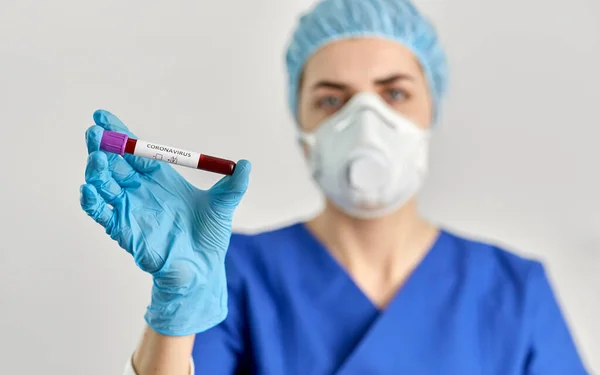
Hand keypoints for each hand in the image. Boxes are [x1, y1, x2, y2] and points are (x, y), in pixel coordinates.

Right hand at [80, 110, 250, 335]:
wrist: (202, 268)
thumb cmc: (210, 236)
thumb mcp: (224, 206)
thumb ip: (234, 185)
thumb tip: (246, 164)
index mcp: (160, 177)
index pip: (135, 150)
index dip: (119, 132)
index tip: (103, 115)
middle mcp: (141, 189)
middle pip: (115, 162)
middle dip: (103, 146)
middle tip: (94, 132)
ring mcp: (129, 208)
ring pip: (104, 184)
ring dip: (97, 171)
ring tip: (97, 159)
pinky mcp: (122, 229)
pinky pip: (101, 213)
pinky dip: (91, 202)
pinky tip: (88, 189)